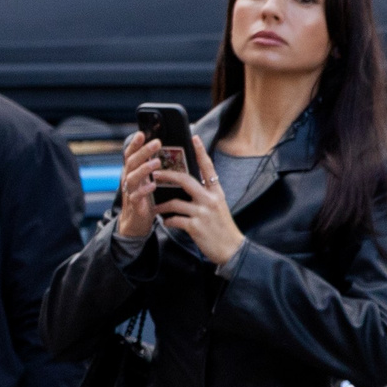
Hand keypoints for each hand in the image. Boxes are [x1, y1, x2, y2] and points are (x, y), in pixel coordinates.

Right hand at [114, 133, 157, 239]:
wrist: (135, 224)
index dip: (135, 144)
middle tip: (156, 142)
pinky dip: (144, 190)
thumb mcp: (146, 181)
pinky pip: (136, 196)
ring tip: (156, 162)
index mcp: (132, 173)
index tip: (141, 133)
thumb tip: (164, 152)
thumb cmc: (145, 201)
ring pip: (132, 177)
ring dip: (144, 169)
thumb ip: (150, 169)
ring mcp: (130, 192)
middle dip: (143, 151)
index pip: (131, 155)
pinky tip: (152, 185)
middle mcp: (128, 180)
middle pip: (132, 162)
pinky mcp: (134, 205)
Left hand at [158, 137, 246, 266]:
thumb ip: (205, 194)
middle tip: (155, 173)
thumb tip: (188, 184)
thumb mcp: (218, 206)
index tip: (194, 137)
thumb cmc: (221, 227)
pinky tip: (166, 222)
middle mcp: (210, 199)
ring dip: (162, 206)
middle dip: (167, 176)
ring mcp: (203, 212)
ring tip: (156, 208)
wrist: (231, 249)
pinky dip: (168, 221)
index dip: (200, 152)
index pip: (208, 167)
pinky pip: (174, 220)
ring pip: (175, 202)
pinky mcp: (195, 226)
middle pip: (185, 180)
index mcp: (216, 192)